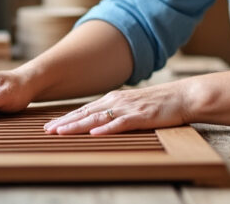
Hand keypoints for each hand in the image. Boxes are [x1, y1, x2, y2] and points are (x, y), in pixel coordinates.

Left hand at [43, 82, 191, 134]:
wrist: (183, 96)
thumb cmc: (159, 104)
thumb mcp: (133, 106)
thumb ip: (116, 113)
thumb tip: (99, 123)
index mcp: (113, 99)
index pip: (85, 110)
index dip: (67, 118)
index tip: (51, 126)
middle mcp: (116, 101)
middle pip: (85, 113)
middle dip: (65, 122)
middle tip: (46, 130)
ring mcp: (128, 108)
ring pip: (97, 118)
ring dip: (77, 125)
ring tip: (61, 131)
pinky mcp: (140, 116)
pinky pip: (120, 124)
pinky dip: (106, 129)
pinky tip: (94, 133)